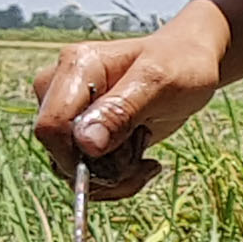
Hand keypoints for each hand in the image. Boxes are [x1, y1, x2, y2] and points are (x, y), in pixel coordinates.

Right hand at [32, 26, 220, 199]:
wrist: (191, 62)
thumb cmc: (179, 64)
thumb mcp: (159, 84)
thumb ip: (120, 111)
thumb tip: (85, 144)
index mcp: (75, 67)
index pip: (51, 124)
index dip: (80, 154)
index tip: (123, 160)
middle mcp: (62, 89)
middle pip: (60, 151)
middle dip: (103, 169)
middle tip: (143, 159)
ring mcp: (69, 113)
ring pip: (70, 168)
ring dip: (113, 178)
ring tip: (146, 161)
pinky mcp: (81, 134)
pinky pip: (84, 173)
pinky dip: (115, 179)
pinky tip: (142, 164)